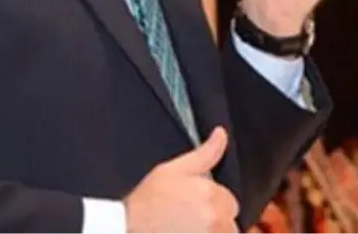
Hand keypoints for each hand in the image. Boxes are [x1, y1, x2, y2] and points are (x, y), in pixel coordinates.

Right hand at [123, 127, 238, 233]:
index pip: (230, 202)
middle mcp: (215, 220)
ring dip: (210, 233)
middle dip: (214, 221)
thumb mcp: (173, 170)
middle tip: (187, 219)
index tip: (194, 206)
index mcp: (211, 195)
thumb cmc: (147, 202)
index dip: (213, 202)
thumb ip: (205, 153)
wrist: (127, 227)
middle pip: (229, 222)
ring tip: (185, 230)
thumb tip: (221, 134)